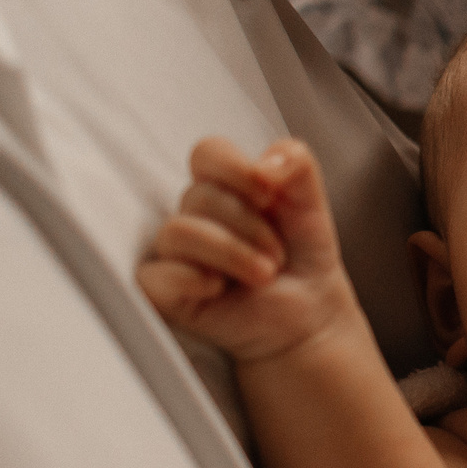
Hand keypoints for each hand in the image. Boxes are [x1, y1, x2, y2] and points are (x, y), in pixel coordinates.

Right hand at [135, 137, 357, 363]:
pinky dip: (194, 279)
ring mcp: (174, 252)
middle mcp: (194, 214)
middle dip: (250, 225)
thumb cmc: (302, 258)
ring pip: (178, 231)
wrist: (310, 314)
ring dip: (231, 253)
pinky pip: (154, 275)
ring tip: (265, 274)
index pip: (207, 152)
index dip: (235, 168)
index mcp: (225, 186)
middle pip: (200, 195)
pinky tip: (220, 288)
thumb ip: (296, 164)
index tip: (269, 194)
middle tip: (278, 254)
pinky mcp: (161, 289)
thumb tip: (264, 164)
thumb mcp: (313, 204)